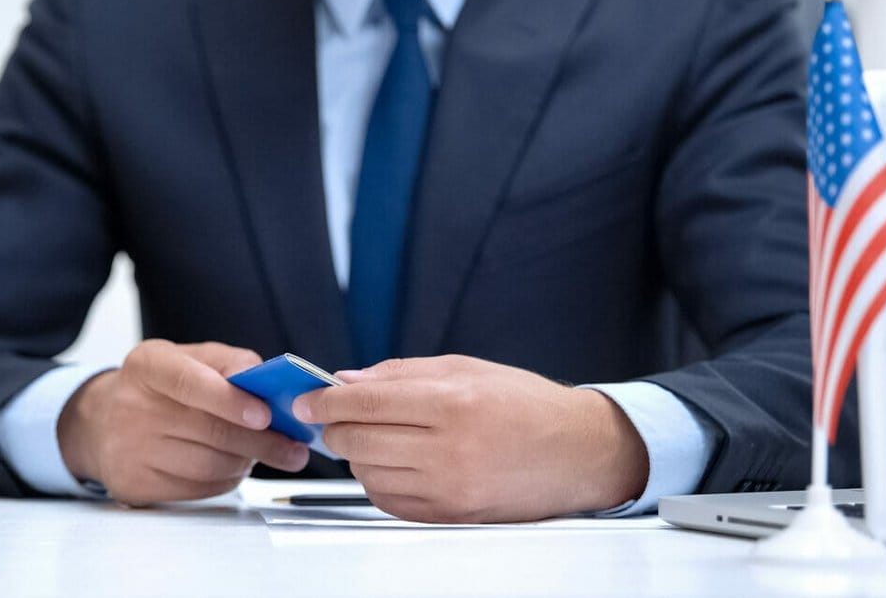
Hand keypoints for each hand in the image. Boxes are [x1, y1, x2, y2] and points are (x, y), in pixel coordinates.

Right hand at [57, 340, 310, 504]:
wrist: (100, 420)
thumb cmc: (156, 387)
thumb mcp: (187, 358)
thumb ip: (229, 363)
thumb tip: (266, 381)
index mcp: (147, 365)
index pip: (189, 382)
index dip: (230, 400)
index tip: (265, 414)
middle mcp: (133, 406)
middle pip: (210, 431)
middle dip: (262, 442)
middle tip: (293, 448)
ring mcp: (130, 450)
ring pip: (210, 465)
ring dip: (247, 462)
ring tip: (262, 453)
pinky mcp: (134, 485)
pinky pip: (198, 489)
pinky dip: (226, 480)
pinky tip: (233, 466)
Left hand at [293, 355, 648, 522]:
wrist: (579, 453)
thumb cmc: (527, 405)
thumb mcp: (466, 369)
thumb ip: (401, 373)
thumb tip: (347, 380)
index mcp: (453, 402)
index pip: (366, 402)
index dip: (325, 400)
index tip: (306, 400)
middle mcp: (450, 448)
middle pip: (359, 439)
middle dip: (336, 426)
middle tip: (332, 416)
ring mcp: (450, 488)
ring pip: (368, 472)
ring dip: (356, 453)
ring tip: (367, 437)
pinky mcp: (451, 516)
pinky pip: (389, 502)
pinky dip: (377, 482)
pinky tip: (388, 464)